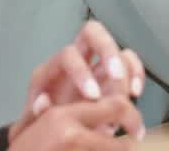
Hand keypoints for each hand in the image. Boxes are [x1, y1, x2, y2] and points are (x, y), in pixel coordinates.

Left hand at [10, 21, 144, 140]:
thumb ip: (33, 115)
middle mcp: (74, 60)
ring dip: (125, 64)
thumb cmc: (41, 127)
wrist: (53, 135)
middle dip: (107, 51)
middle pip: (91, 33)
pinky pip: (128, 61)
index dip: (82, 72)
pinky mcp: (112, 75)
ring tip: (130, 91)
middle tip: (117, 76)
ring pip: (113, 45)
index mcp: (51, 70)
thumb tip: (42, 102)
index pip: (67, 55)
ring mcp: (94, 65)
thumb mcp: (31, 125)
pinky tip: (136, 91)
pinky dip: (136, 72)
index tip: (93, 96)